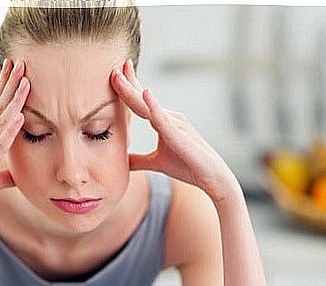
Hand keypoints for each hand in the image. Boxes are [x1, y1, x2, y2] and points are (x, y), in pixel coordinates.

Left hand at [110, 59, 236, 202]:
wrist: (212, 178)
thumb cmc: (187, 166)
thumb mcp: (156, 163)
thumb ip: (138, 160)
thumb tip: (121, 162)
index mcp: (163, 121)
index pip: (141, 101)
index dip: (128, 87)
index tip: (114, 74)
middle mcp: (169, 118)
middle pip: (143, 98)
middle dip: (127, 82)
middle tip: (113, 68)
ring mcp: (176, 124)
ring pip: (149, 106)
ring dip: (133, 91)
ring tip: (119, 76)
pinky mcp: (181, 136)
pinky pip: (165, 120)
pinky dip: (154, 107)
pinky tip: (146, 94)